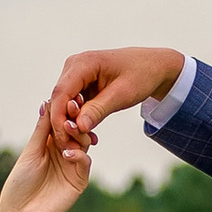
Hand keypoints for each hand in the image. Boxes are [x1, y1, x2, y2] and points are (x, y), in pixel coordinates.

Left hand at [0, 97, 93, 211]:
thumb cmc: (20, 183)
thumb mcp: (30, 152)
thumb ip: (42, 129)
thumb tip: (47, 102)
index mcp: (50, 143)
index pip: (62, 122)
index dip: (65, 110)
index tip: (67, 97)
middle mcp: (64, 151)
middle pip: (75, 130)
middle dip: (74, 118)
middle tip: (74, 107)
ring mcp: (73, 165)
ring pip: (83, 143)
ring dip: (77, 134)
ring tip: (69, 129)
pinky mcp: (79, 180)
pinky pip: (85, 162)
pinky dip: (79, 155)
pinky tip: (67, 153)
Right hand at [48, 46, 186, 150]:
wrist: (154, 67)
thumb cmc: (141, 75)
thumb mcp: (122, 94)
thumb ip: (99, 110)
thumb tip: (78, 126)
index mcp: (83, 63)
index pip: (61, 94)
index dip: (59, 119)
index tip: (65, 140)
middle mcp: (74, 66)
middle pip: (58, 100)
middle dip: (63, 125)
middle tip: (73, 148)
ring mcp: (75, 75)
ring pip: (62, 104)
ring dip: (69, 124)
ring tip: (84, 141)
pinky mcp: (80, 85)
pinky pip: (71, 105)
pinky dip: (77, 120)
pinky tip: (87, 134)